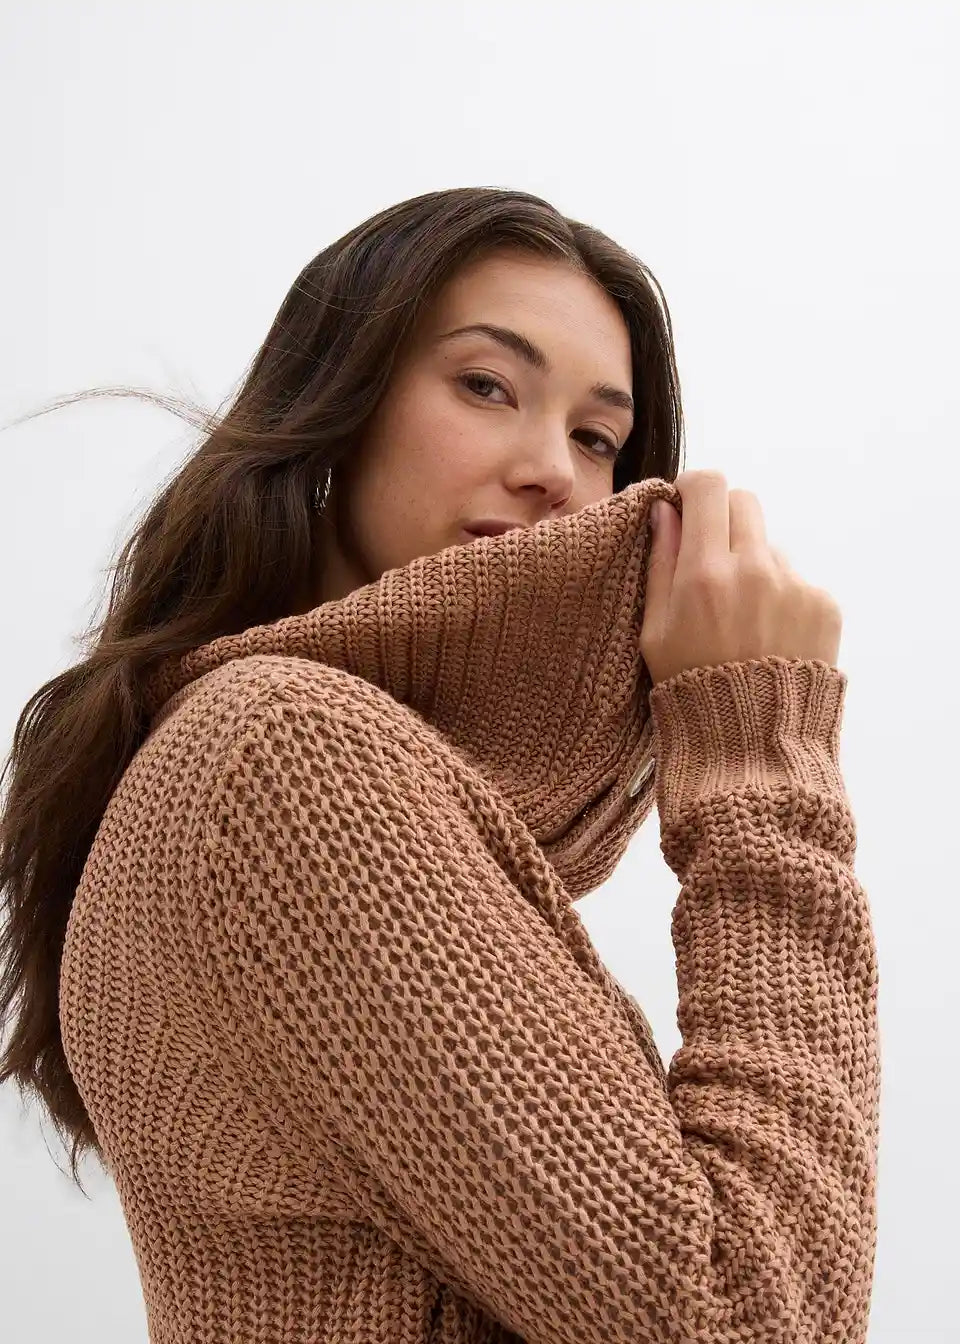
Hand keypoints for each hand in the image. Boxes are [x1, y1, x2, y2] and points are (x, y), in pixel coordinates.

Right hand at [639, 469, 841, 686]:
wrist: (752, 741)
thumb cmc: (691, 688)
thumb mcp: (654, 630)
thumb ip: (660, 563)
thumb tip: (665, 510)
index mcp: (704, 573)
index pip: (708, 486)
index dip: (694, 488)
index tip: (687, 505)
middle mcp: (754, 570)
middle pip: (744, 501)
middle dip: (724, 518)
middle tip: (712, 556)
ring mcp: (794, 585)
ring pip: (769, 545)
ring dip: (753, 564)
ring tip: (742, 618)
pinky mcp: (824, 603)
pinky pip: (797, 579)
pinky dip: (781, 597)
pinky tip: (768, 635)